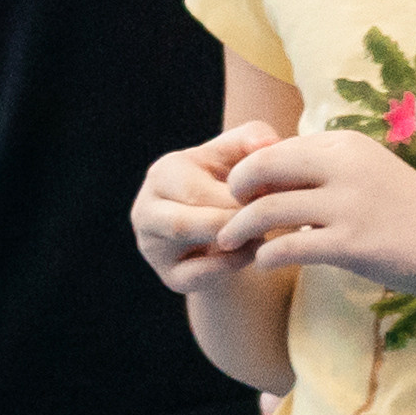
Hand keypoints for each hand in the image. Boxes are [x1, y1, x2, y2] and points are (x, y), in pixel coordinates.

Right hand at [133, 122, 282, 294]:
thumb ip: (255, 137)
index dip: (236, 198)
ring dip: (231, 243)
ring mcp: (153, 246)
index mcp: (162, 174)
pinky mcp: (170, 276)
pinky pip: (196, 277)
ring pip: (186, 249)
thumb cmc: (231, 177)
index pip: (195, 192)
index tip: (268, 198)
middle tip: (268, 220)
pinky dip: (229, 266)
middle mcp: (146, 210)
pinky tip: (252, 251)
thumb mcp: (241, 152)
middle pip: (185, 223)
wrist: (225, 219)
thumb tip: (267, 143)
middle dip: (232, 222)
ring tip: (261, 233)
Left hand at [215, 130, 415, 292]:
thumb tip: (277, 173)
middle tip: (225, 210)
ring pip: (269, 209)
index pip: (280, 147)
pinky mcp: (352, 244)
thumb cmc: (413, 213)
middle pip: (265, 167)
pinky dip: (267, 255)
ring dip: (240, 227)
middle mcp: (345, 166)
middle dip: (236, 189)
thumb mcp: (371, 173)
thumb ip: (329, 170)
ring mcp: (348, 205)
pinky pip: (289, 247)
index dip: (252, 169)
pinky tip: (262, 263)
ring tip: (228, 242)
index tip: (242, 192)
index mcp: (348, 144)